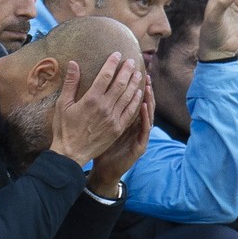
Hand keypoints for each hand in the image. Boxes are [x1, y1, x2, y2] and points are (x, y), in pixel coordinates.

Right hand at [49, 53, 144, 167]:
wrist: (71, 154)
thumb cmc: (64, 129)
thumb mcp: (62, 104)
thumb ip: (70, 83)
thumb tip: (73, 63)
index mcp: (91, 99)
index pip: (105, 75)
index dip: (112, 63)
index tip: (117, 54)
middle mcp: (105, 107)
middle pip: (120, 84)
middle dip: (127, 70)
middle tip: (132, 61)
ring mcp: (113, 118)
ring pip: (128, 96)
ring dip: (134, 83)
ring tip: (138, 73)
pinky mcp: (117, 128)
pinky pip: (130, 111)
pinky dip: (136, 100)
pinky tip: (139, 93)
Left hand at [87, 77, 153, 195]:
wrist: (100, 170)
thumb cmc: (98, 147)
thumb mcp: (96, 123)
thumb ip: (97, 106)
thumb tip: (89, 87)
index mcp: (122, 119)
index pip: (128, 98)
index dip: (130, 84)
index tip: (129, 68)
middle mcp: (132, 126)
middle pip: (140, 103)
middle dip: (141, 87)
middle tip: (141, 71)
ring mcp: (137, 136)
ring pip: (146, 114)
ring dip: (148, 99)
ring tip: (146, 85)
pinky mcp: (138, 146)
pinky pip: (144, 130)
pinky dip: (145, 118)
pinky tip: (145, 106)